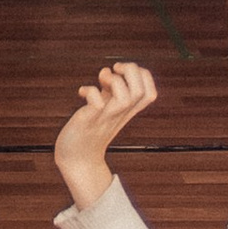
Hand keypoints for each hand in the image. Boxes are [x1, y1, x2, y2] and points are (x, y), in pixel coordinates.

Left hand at [54, 62, 158, 206]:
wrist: (77, 158)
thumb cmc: (90, 129)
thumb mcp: (107, 107)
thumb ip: (109, 89)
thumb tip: (107, 70)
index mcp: (127, 111)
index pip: (151, 93)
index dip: (143, 75)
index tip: (123, 72)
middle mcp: (120, 114)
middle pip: (140, 90)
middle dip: (131, 71)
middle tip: (115, 70)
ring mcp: (105, 117)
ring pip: (125, 98)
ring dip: (113, 80)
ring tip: (101, 80)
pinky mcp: (88, 120)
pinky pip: (96, 103)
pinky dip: (89, 91)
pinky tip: (82, 92)